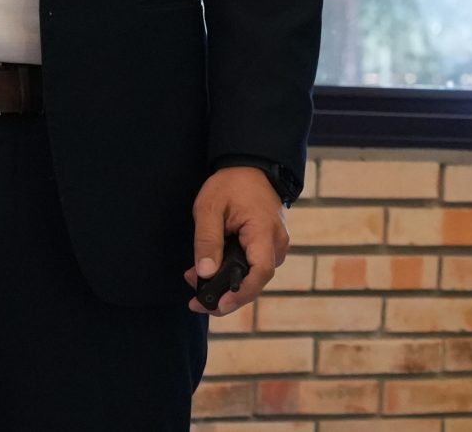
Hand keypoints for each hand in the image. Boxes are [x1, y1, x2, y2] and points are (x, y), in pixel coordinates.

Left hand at [189, 165, 287, 315]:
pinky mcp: (269, 246)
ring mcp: (276, 245)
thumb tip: (205, 273)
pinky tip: (210, 269)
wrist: (251, 167)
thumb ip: (207, 240)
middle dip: (225, 295)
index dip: (240, 294)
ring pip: (254, 277)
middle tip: (194, 299)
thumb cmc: (231, 184)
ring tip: (195, 278)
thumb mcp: (210, 207)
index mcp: (265, 232)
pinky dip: (233, 273)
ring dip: (226, 285)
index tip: (218, 304)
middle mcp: (277, 243)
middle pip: (256, 282)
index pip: (260, 273)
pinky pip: (253, 267)